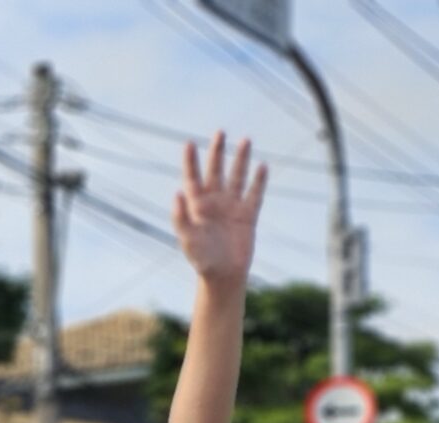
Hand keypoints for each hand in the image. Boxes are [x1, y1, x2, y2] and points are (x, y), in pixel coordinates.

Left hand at [172, 131, 265, 286]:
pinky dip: (259, 180)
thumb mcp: (187, 239)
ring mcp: (232, 208)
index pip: (193, 178)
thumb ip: (180, 217)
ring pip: (237, 178)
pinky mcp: (248, 216)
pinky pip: (255, 194)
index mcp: (197, 207)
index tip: (188, 143)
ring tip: (245, 140)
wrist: (223, 275)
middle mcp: (214, 203)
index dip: (191, 161)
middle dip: (217, 152)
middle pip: (216, 172)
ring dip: (241, 159)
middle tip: (220, 131)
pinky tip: (262, 166)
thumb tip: (176, 193)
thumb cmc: (201, 259)